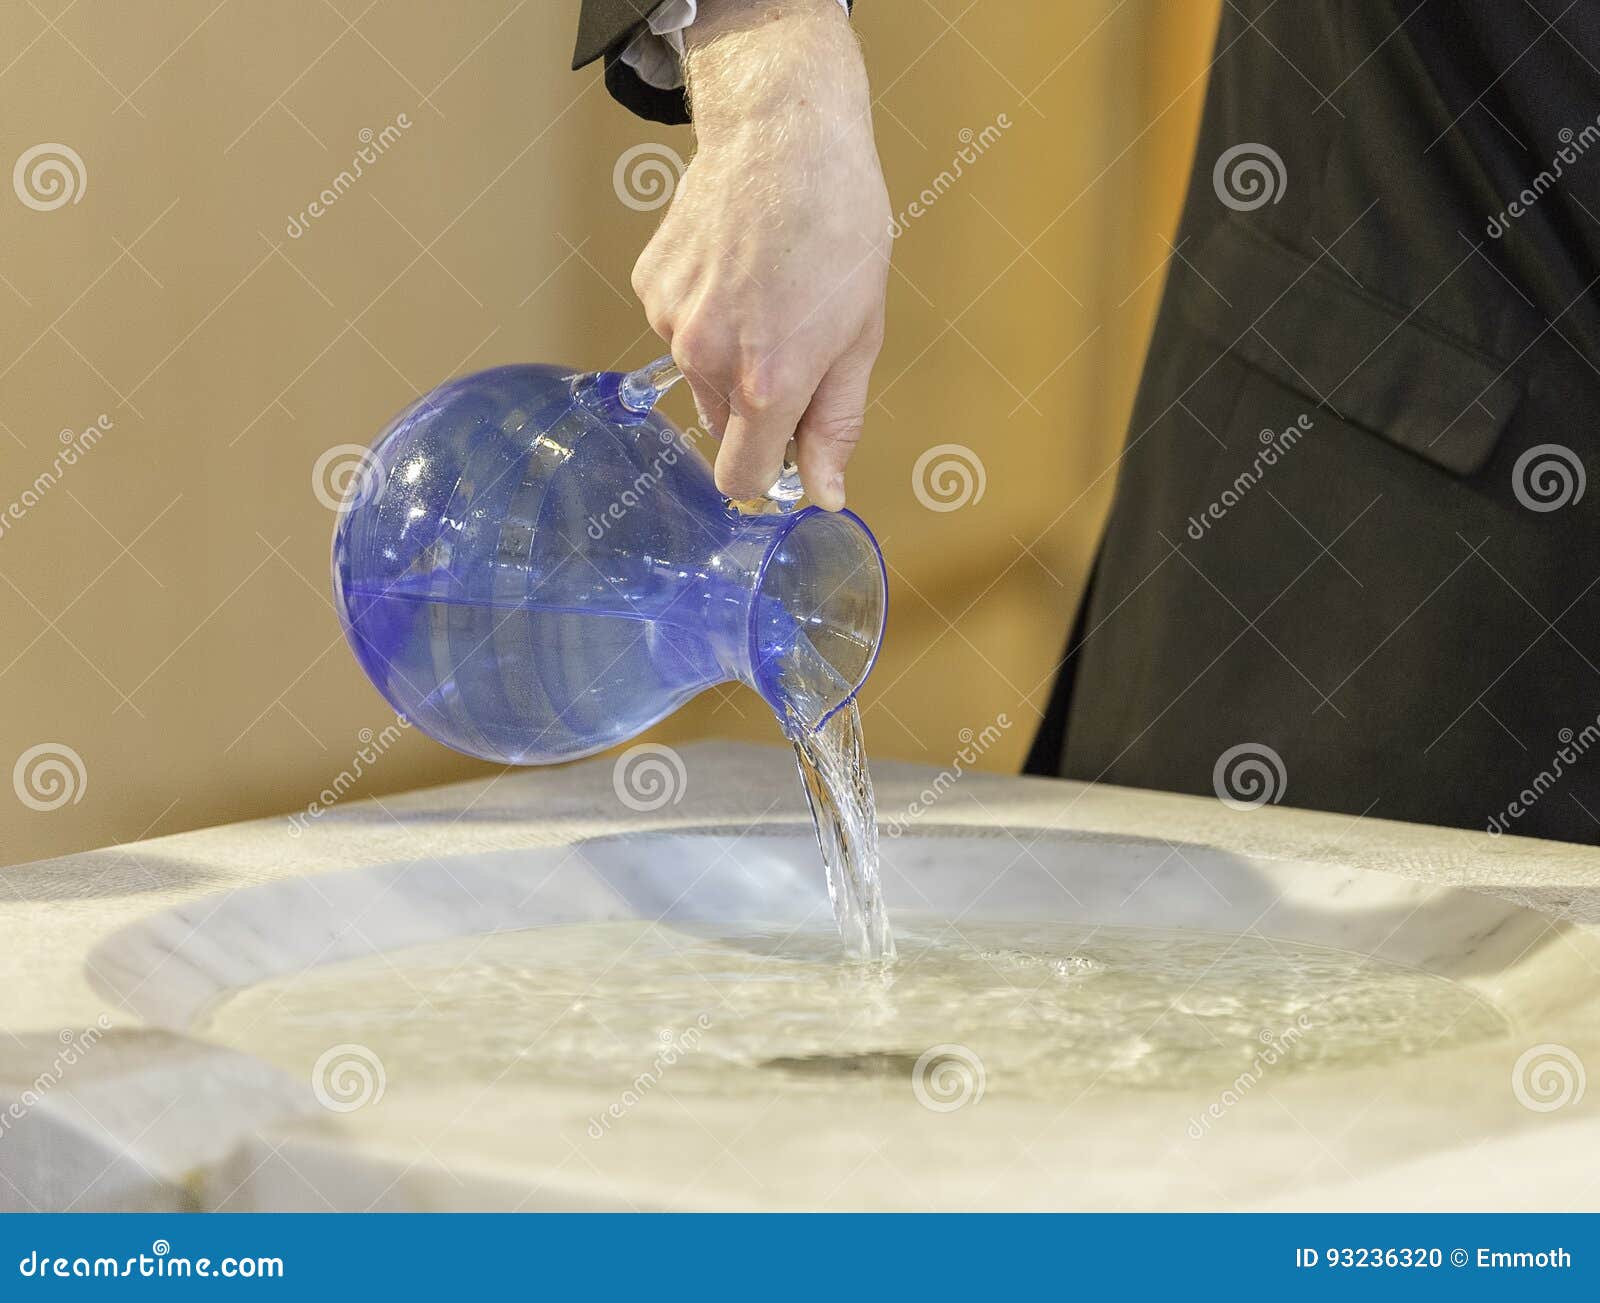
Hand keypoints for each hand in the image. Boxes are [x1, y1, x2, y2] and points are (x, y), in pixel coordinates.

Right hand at [631, 0, 889, 509]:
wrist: (785, 133)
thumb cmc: (838, 226)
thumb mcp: (859, 335)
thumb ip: (835, 424)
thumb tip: (824, 494)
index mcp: (766, 382)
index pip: (741, 477)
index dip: (766, 477)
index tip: (784, 460)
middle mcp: (706, 358)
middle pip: (723, 425)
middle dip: (757, 404)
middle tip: (796, 338)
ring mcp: (670, 320)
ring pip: (700, 376)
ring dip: (730, 355)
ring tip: (768, 291)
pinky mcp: (649, 286)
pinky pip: (679, 329)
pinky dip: (706, 313)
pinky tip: (736, 267)